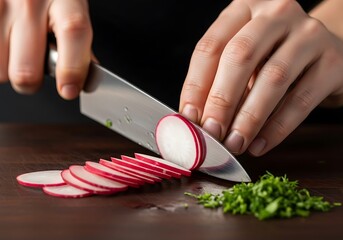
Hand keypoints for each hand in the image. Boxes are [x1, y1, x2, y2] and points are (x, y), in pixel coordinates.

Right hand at [0, 0, 92, 98]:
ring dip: (8, 69)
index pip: (73, 32)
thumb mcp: (71, 7)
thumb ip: (79, 44)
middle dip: (31, 82)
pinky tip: (4, 42)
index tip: (69, 89)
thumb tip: (83, 80)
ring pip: (0, 71)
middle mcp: (30, 1)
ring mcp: (0, 4)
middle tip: (34, 71)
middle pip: (25, 72)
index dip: (72, 67)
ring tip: (16, 49)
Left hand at [179, 0, 342, 155]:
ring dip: (248, 118)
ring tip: (234, 143)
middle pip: (240, 56)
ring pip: (272, 78)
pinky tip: (259, 144)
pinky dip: (276, 128)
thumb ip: (221, 80)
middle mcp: (277, 13)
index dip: (196, 85)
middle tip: (211, 132)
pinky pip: (300, 100)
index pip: (211, 46)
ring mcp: (309, 34)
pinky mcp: (334, 61)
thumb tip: (196, 118)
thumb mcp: (245, 58)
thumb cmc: (273, 56)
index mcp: (245, 8)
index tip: (189, 117)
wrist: (325, 52)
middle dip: (221, 101)